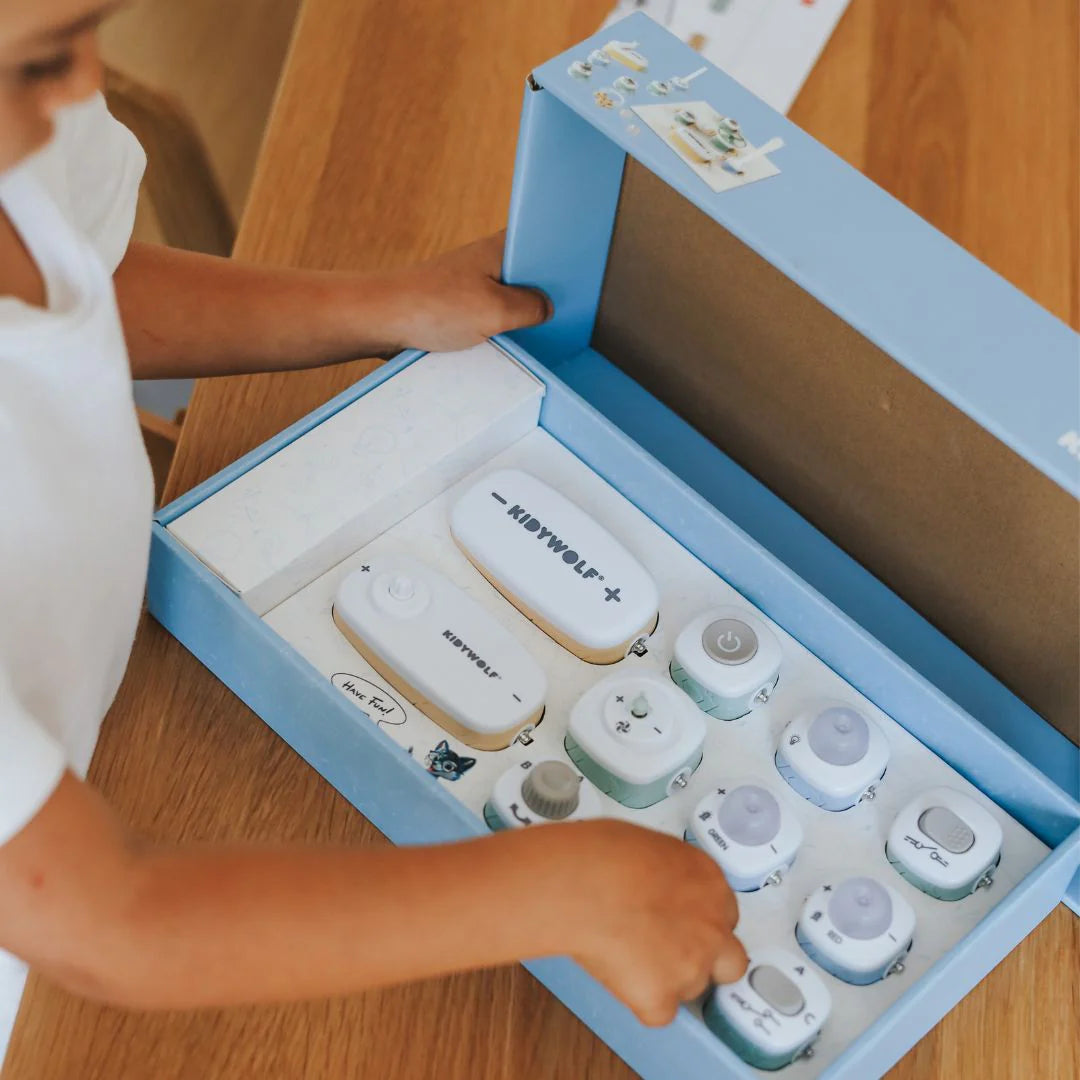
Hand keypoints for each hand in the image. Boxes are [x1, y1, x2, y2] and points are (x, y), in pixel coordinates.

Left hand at [379, 231, 551, 353]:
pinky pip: (488, 322)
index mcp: (500, 248)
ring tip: (530, 338)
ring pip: (508, 304)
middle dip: (542, 299)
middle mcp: (486, 262)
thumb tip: (548, 309)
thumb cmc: (432, 307)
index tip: (583, 285)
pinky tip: (500, 348)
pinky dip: (495, 334)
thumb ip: (531, 308)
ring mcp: (470, 286)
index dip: (563, 262)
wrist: (379, 321)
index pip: (543, 244)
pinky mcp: (456, 309)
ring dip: (516, 322)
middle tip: (559, 320)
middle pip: (529, 280)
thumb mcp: (496, 310)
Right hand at [555, 820, 747, 1026]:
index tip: (677, 923)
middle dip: (707, 962)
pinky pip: (656, 1011)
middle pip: (730, 962)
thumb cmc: (603, 855)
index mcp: (710, 883)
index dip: (697, 922)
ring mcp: (692, 967)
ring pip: (690, 988)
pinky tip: (615, 969)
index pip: (723, 916)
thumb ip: (670, 877)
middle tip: (669, 953)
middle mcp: (713, 928)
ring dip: (665, 978)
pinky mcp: (663, 999)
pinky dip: (638, 998)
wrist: (584, 884)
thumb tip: (657, 886)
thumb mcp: (652, 848)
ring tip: (624, 952)